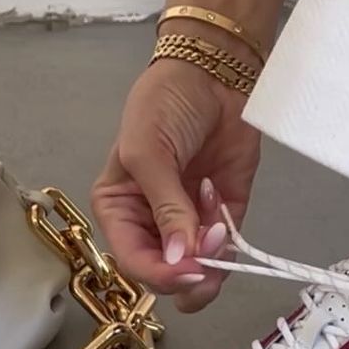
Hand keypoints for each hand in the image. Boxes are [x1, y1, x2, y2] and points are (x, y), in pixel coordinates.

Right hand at [92, 59, 259, 312]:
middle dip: (190, 270)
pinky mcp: (224, 213)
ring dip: (212, 258)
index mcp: (119, 209)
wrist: (213, 74)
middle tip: (209, 250)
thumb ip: (165, 207)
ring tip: (218, 223)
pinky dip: (229, 238)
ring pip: (200, 270)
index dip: (160, 274)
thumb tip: (179, 258)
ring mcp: (189, 220)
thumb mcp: (149, 152)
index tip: (188, 271)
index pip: (134, 261)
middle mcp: (151, 222)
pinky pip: (227, 247)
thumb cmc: (164, 104)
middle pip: (167, 274)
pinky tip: (220, 197)